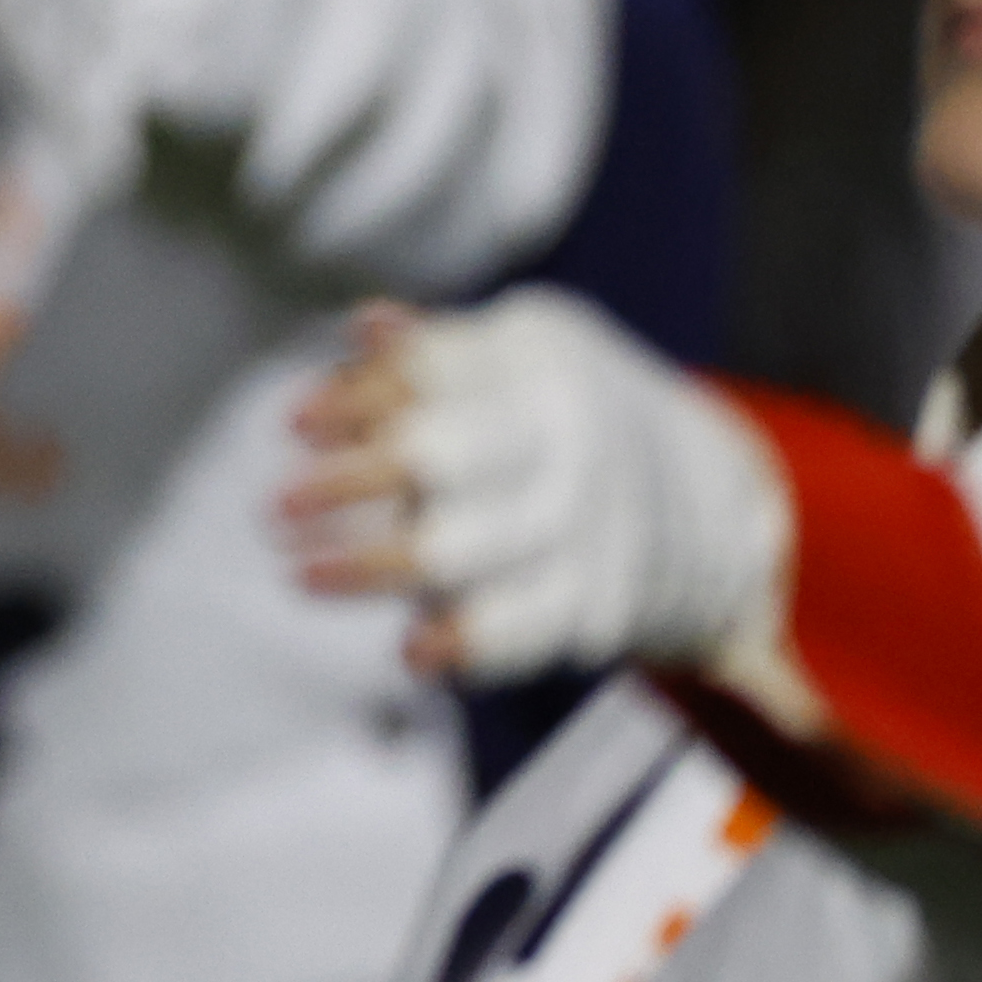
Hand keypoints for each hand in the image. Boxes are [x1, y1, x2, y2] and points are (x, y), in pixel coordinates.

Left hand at [281, 288, 786, 682]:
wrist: (708, 484)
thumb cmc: (556, 405)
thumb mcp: (514, 350)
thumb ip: (432, 349)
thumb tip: (365, 327)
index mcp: (537, 362)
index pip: (429, 373)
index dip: (354, 401)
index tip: (292, 427)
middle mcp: (564, 441)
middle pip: (440, 460)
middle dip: (348, 484)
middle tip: (273, 509)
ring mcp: (583, 524)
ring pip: (467, 551)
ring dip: (376, 567)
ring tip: (302, 573)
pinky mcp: (597, 600)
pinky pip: (524, 630)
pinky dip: (468, 645)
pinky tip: (415, 654)